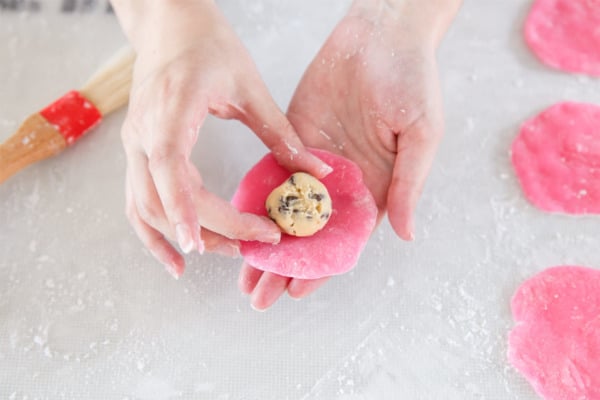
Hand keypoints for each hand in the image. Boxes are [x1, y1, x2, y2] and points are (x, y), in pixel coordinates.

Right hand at [112, 0, 331, 277]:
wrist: (169, 24)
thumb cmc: (206, 44)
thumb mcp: (248, 85)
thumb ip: (280, 132)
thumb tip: (317, 171)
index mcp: (170, 112)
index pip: (174, 171)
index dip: (191, 210)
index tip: (220, 241)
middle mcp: (143, 134)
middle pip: (162, 199)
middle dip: (207, 229)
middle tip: (251, 243)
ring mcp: (134, 145)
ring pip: (145, 207)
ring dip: (181, 237)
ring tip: (223, 252)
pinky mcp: (136, 152)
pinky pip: (136, 202)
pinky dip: (153, 234)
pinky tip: (177, 257)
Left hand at [239, 0, 460, 309]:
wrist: (383, 32)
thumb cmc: (413, 80)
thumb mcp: (421, 135)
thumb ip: (409, 184)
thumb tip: (404, 234)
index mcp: (374, 186)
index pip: (343, 238)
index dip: (320, 266)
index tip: (296, 290)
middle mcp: (341, 180)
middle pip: (308, 233)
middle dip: (284, 264)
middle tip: (258, 294)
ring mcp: (316, 159)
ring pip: (285, 210)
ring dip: (265, 241)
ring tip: (244, 270)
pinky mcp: (294, 135)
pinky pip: (272, 171)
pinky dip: (256, 199)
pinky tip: (238, 222)